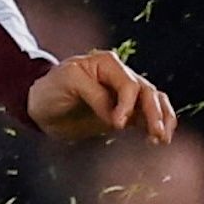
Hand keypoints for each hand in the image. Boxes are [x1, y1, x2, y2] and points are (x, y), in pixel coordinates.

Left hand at [26, 49, 175, 143]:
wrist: (41, 107)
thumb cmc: (51, 89)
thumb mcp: (68, 82)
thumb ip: (95, 95)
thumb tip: (118, 118)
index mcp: (108, 63)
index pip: (129, 84)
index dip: (127, 104)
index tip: (117, 125)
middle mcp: (121, 76)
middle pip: (148, 93)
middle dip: (155, 114)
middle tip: (157, 135)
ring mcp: (125, 95)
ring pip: (155, 102)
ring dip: (162, 119)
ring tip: (161, 139)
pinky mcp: (125, 113)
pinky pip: (148, 116)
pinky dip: (157, 125)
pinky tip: (159, 140)